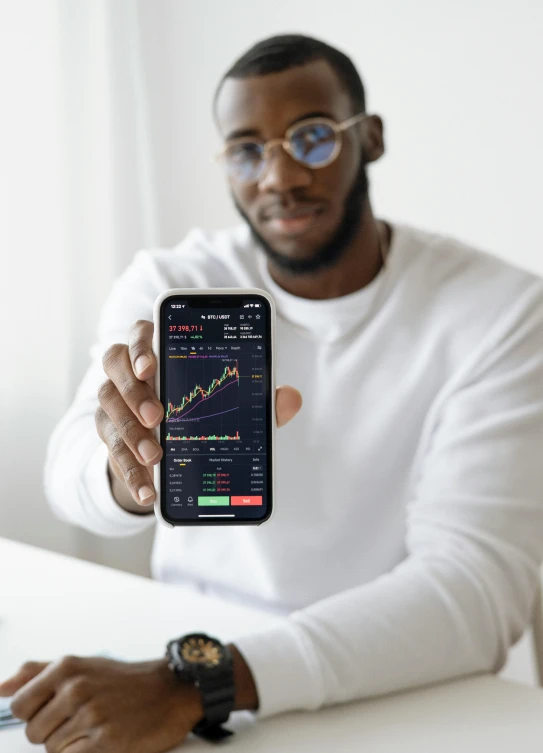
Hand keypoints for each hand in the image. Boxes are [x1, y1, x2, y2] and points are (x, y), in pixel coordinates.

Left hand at [0, 656, 201, 752]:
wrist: (170, 690)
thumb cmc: (121, 680)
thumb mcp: (81, 665)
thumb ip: (37, 673)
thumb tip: (0, 688)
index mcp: (66, 668)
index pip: (19, 705)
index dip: (33, 714)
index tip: (53, 711)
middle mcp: (76, 689)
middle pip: (34, 732)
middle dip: (53, 732)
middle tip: (82, 719)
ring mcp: (91, 716)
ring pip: (53, 750)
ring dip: (71, 746)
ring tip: (97, 728)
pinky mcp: (107, 742)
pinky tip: (103, 740)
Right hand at [96, 319, 301, 511]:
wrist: (169, 444)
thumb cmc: (202, 408)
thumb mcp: (234, 405)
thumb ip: (257, 399)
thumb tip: (290, 398)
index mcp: (159, 349)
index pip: (141, 332)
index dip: (141, 345)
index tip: (151, 366)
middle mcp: (128, 369)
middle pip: (114, 363)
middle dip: (133, 389)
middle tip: (156, 416)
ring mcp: (114, 400)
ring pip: (108, 405)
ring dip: (129, 432)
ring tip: (155, 456)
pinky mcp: (109, 433)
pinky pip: (110, 449)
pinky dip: (129, 471)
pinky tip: (148, 490)